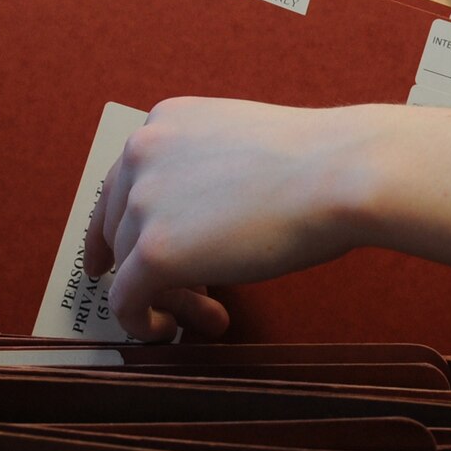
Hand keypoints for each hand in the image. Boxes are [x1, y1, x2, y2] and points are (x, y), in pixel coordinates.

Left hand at [84, 97, 371, 340]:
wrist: (340, 172)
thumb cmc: (313, 161)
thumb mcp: (237, 142)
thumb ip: (198, 168)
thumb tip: (184, 220)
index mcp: (166, 120)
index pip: (121, 183)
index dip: (116, 228)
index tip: (111, 259)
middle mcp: (143, 152)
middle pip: (118, 227)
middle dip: (147, 266)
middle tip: (181, 294)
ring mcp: (144, 200)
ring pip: (129, 267)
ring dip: (165, 295)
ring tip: (209, 311)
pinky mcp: (154, 251)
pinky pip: (126, 301)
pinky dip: (140, 322)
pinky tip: (168, 330)